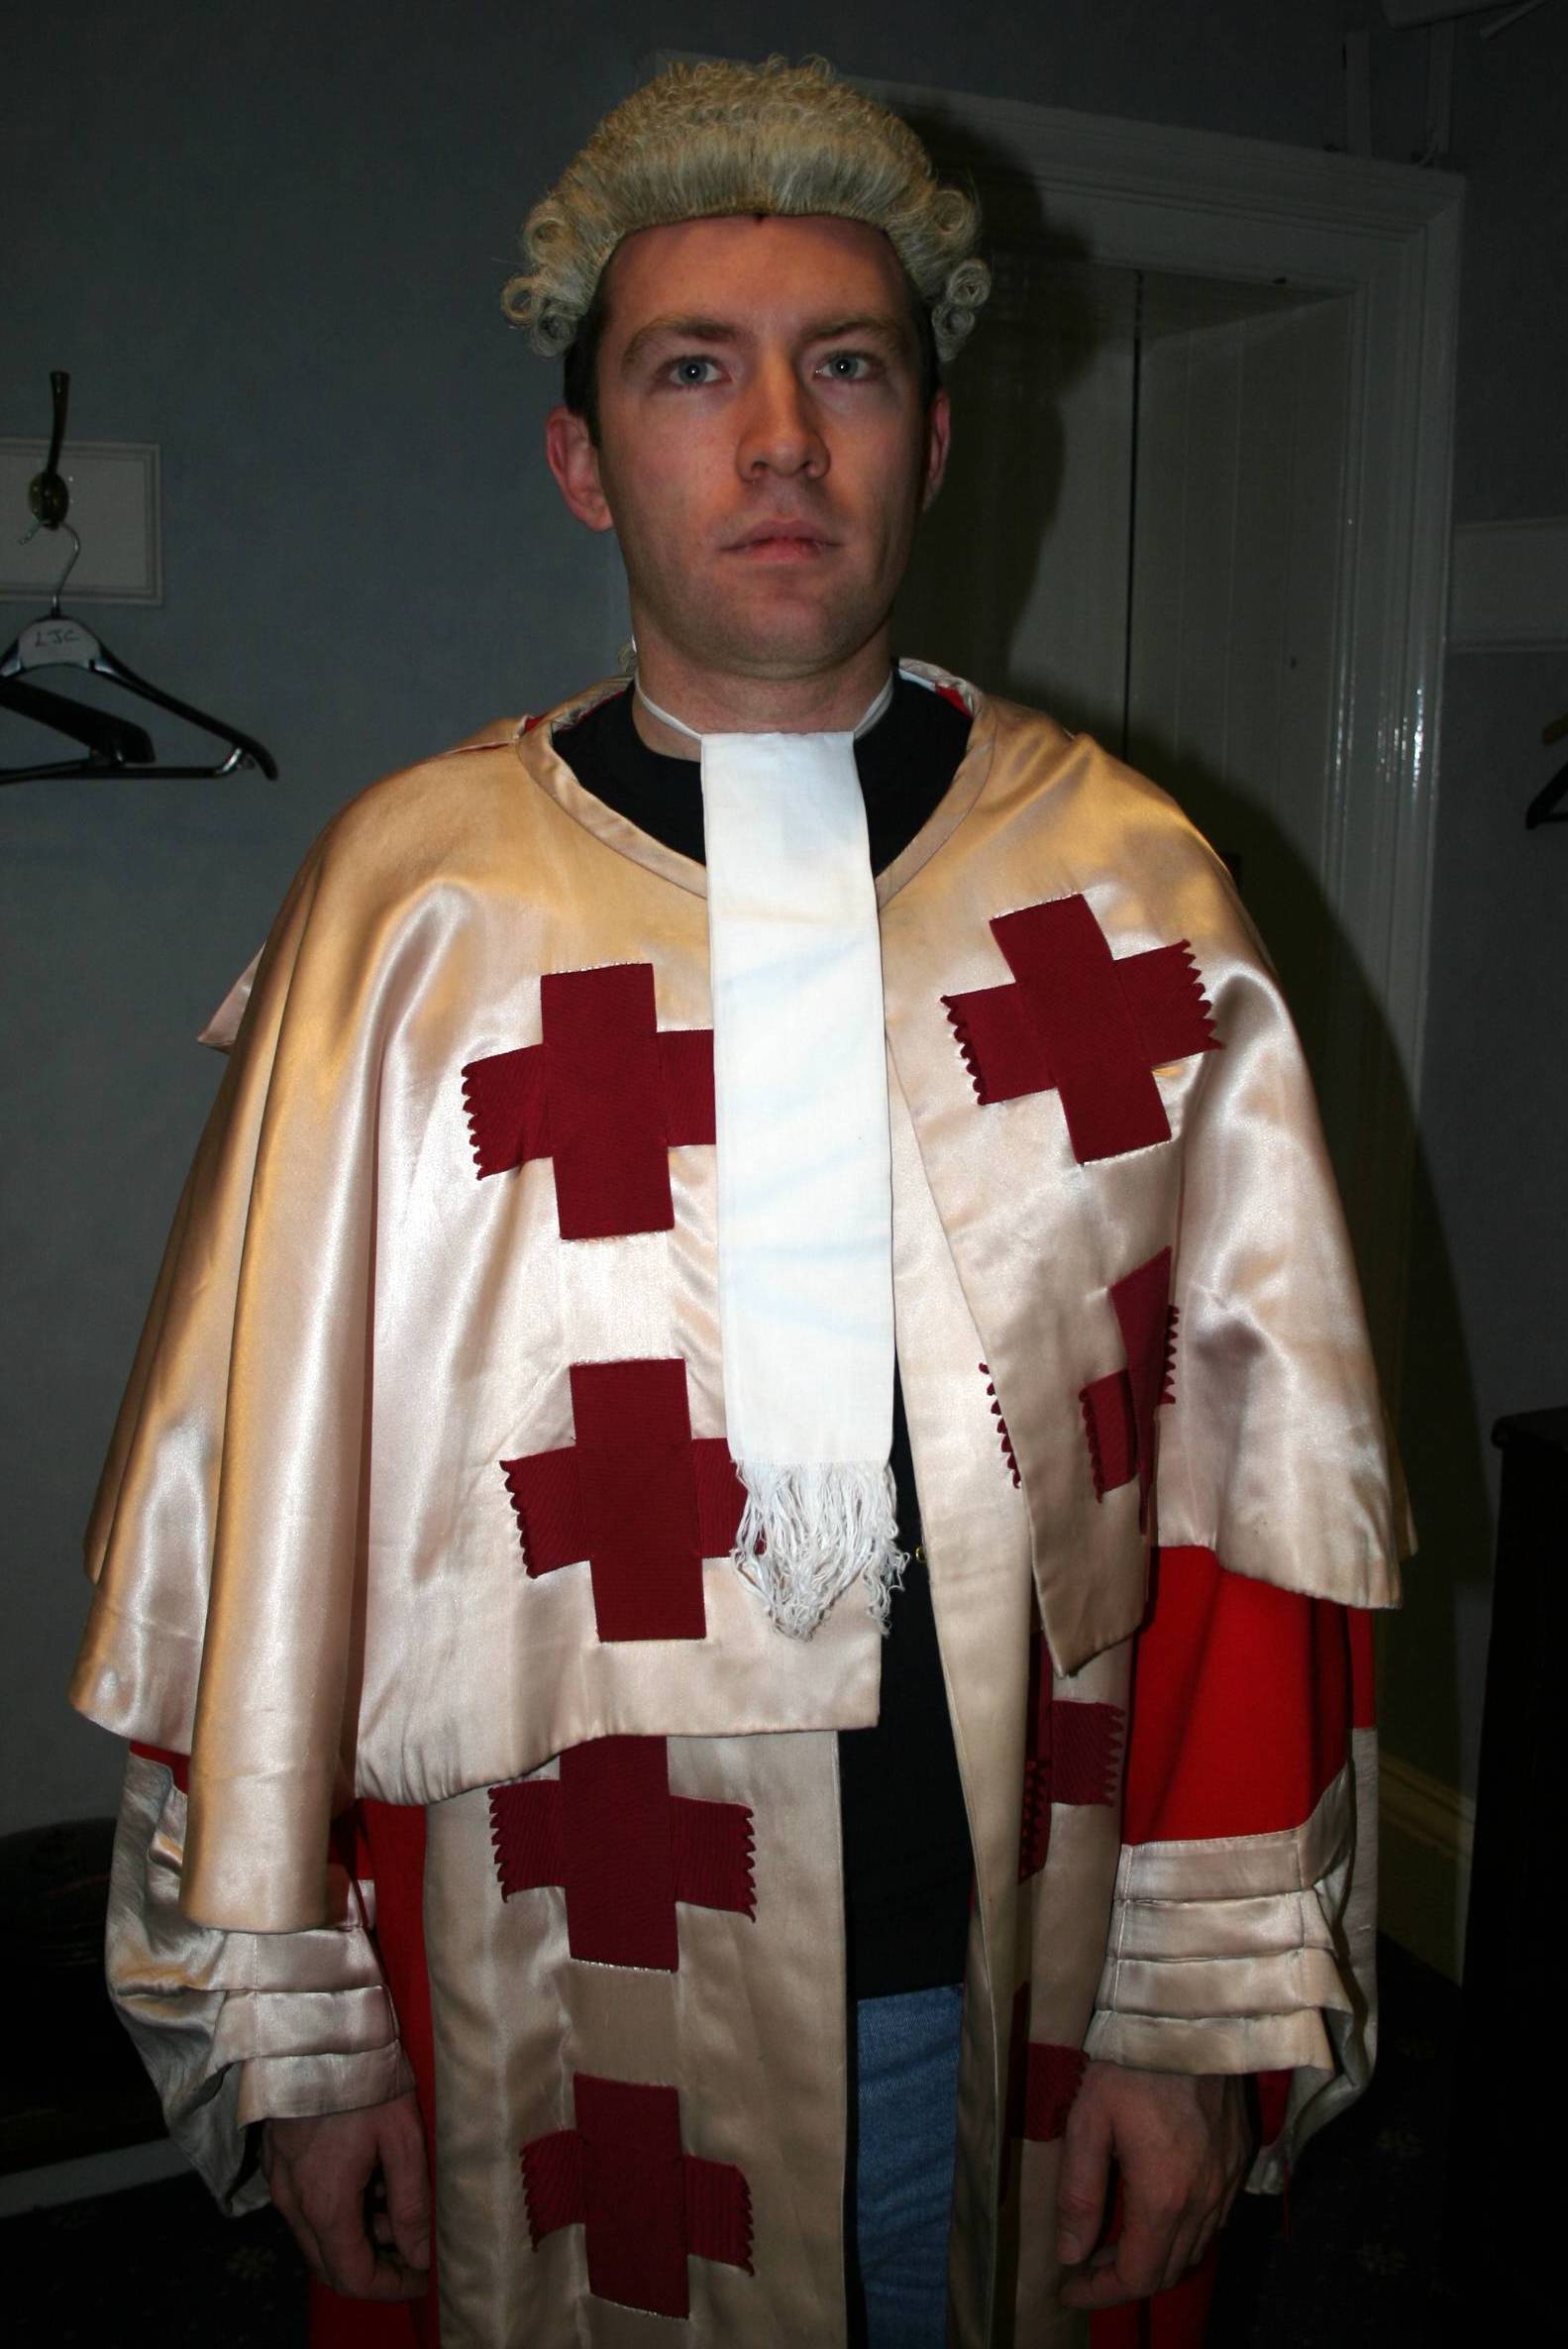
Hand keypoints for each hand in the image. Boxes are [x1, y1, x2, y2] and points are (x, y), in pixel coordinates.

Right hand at [261, 2090, 430, 2300]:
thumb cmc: (365, 2076)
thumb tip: (421, 2255)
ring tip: (398, 2199)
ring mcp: (279, 2182)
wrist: (315, 2026)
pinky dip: (338, 2211)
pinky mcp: (277, 2161)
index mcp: (325, 2205)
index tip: (424, 2275)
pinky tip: (369, 2177)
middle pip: (330, 2265)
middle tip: (415, 2243)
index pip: (353, 2278)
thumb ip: (412, 2203)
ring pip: (317, 2237)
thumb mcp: (404, 2137)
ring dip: (357, 2236)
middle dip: (376, 2266)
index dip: (392, 2286)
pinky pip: (305, 2208)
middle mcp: (293, 2204)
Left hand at [1055, 2062, 1248, 2309]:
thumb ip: (1079, 2191)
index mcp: (1165, 2197)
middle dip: (1122, 2279)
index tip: (1067, 2288)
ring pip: (1193, 2249)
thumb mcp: (1088, 2119)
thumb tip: (1070, 2252)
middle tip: (1083, 2266)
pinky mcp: (1240, 2161)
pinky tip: (1155, 2213)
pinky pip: (1213, 2220)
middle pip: (1167, 2271)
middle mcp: (1205, 2201)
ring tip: (1113, 2243)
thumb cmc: (1132, 2061)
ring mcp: (1228, 2183)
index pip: (1137, 2276)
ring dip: (1153, 2257)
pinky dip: (1181, 2234)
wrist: (1192, 2016)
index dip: (1099, 2293)